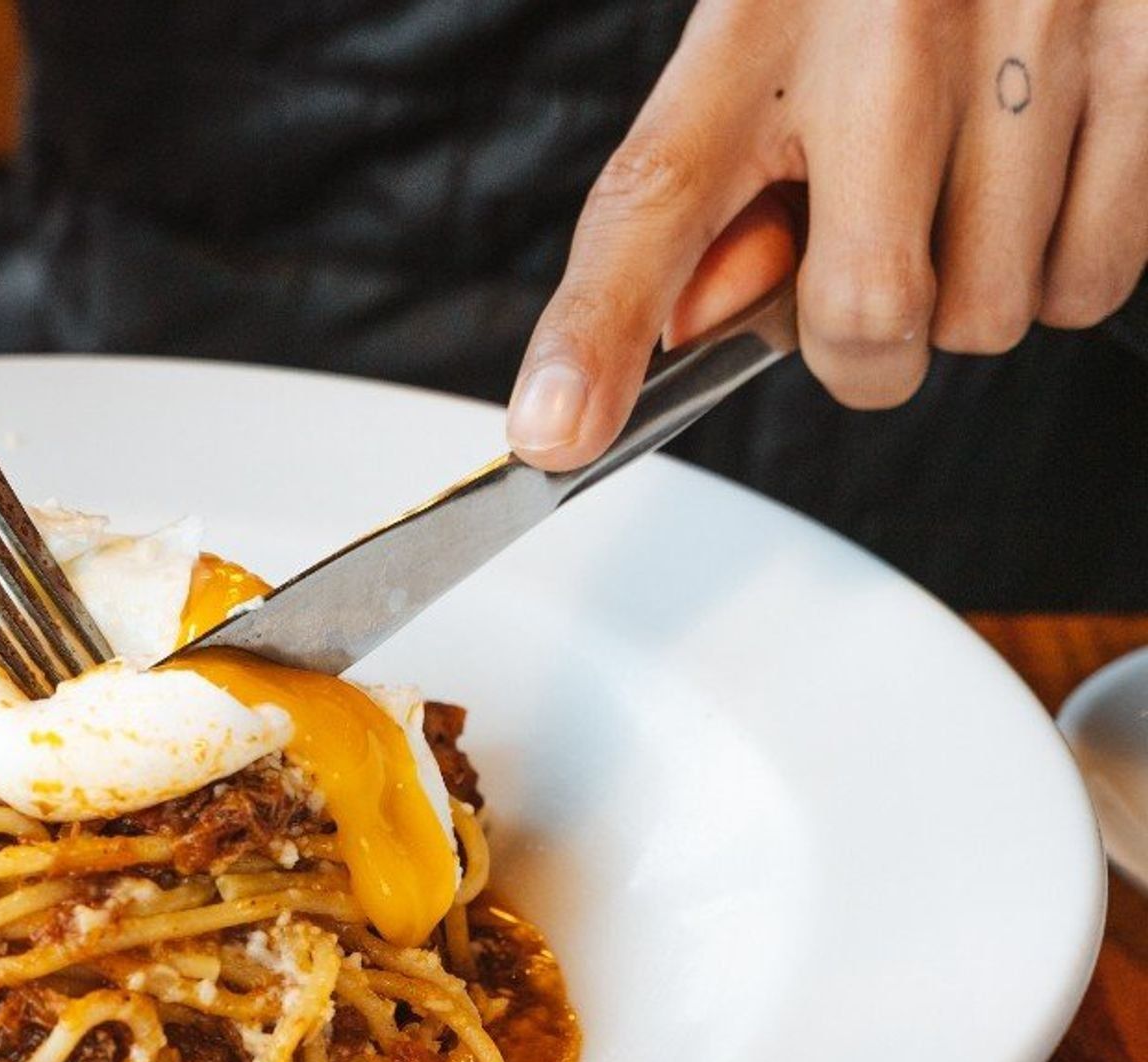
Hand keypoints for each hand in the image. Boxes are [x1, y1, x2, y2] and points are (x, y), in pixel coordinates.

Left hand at [507, 0, 1147, 469]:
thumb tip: (697, 335)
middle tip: (869, 260)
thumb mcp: (762, 49)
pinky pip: (1094, 278)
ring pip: (991, 316)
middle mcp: (888, 28)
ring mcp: (1035, 36)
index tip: (555, 434)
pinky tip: (1038, 181)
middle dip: (861, 347)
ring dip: (968, 300)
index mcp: (753, 25)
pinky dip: (1063, 269)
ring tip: (961, 188)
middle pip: (863, 319)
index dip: (597, 335)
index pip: (650, 201)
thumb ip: (716, 200)